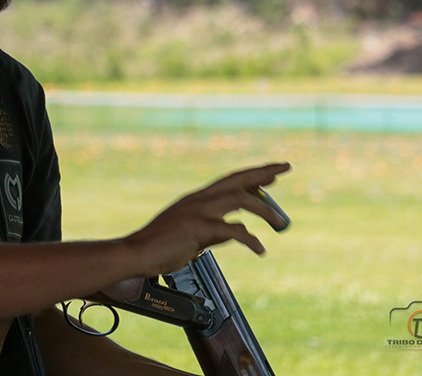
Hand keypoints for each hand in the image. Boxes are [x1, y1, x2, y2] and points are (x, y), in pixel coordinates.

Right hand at [124, 162, 290, 276]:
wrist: (136, 254)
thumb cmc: (161, 248)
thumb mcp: (193, 235)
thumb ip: (215, 231)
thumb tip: (237, 230)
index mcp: (197, 200)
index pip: (230, 181)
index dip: (252, 174)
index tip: (272, 171)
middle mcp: (199, 200)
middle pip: (237, 180)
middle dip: (262, 172)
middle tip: (284, 167)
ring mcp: (197, 212)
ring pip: (238, 199)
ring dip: (263, 209)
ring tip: (279, 223)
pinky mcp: (197, 228)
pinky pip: (232, 231)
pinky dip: (250, 239)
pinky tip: (260, 249)